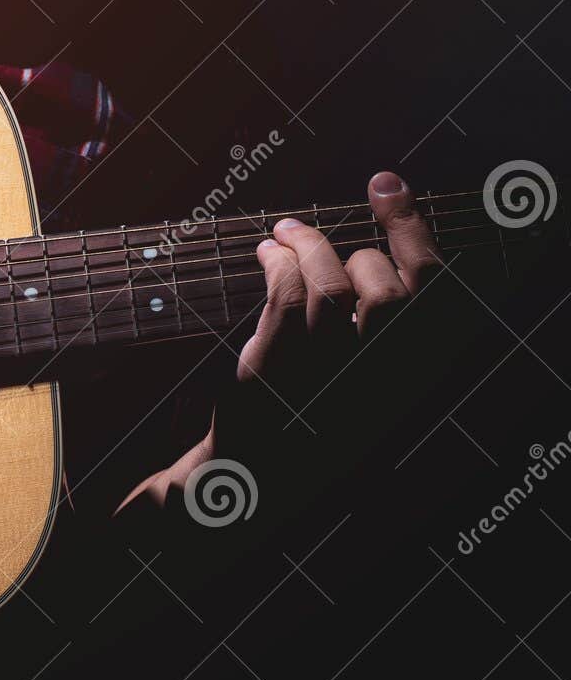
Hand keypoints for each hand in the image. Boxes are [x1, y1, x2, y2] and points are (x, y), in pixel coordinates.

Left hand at [121, 171, 443, 513]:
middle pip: (392, 293)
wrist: (241, 493)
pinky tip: (264, 253)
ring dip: (307, 246)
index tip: (386, 185)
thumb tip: (374, 248)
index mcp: (411, 391)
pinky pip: (285, 297)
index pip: (438, 299)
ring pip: (333, 287)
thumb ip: (372, 329)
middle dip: (358, 247)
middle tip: (319, 228)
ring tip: (283, 232)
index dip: (413, 231)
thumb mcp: (353, 386)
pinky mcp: (279, 378)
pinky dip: (276, 263)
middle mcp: (382, 392)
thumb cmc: (301, 434)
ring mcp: (330, 385)